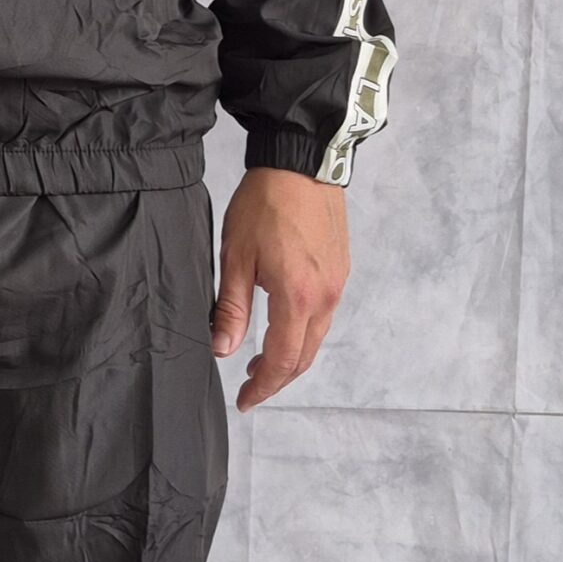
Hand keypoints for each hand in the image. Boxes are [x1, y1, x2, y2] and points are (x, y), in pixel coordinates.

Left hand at [211, 168, 349, 411]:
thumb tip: (222, 349)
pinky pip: (324, 314)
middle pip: (305, 356)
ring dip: (292, 356)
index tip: (245, 399)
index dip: (263, 386)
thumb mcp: (235, 257)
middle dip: (278, 377)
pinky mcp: (340, 269)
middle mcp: (325, 295)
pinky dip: (303, 332)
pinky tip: (283, 327)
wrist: (301, 162)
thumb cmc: (265, 202)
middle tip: (250, 387)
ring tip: (262, 362)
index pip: (284, 360)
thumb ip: (231, 309)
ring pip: (316, 337)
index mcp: (298, 296)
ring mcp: (337, 282)